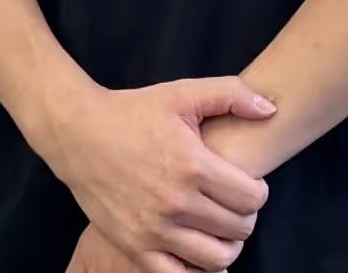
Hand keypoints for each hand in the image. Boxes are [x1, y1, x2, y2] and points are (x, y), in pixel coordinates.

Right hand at [36, 77, 273, 272]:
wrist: (77, 132)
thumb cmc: (131, 112)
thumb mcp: (180, 93)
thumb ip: (230, 94)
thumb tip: (270, 108)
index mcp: (193, 165)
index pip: (253, 197)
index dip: (258, 191)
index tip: (246, 183)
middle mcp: (176, 201)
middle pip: (240, 228)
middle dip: (244, 216)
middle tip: (232, 203)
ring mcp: (154, 228)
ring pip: (218, 257)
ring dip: (227, 245)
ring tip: (218, 227)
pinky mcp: (135, 246)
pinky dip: (198, 271)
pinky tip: (200, 253)